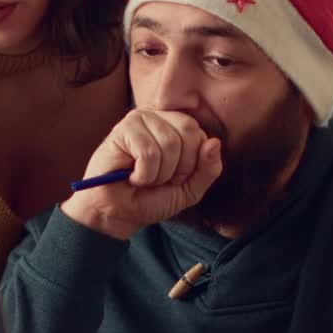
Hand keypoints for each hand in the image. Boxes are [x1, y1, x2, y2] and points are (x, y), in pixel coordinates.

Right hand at [61, 109, 221, 239]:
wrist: (118, 215)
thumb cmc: (149, 199)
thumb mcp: (189, 189)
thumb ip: (208, 169)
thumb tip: (215, 142)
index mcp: (176, 125)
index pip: (201, 135)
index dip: (191, 165)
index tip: (172, 179)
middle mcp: (158, 117)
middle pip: (189, 133)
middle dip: (178, 168)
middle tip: (158, 179)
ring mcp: (139, 119)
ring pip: (169, 144)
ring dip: (159, 174)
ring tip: (143, 178)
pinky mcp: (122, 129)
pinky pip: (149, 152)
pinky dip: (144, 175)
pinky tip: (131, 176)